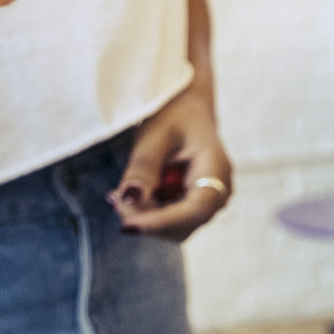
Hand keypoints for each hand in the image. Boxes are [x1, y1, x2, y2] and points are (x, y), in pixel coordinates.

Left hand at [110, 82, 230, 240]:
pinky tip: (132, 192)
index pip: (195, 209)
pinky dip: (148, 212)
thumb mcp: (154, 136)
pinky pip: (172, 219)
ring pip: (175, 227)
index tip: (127, 225)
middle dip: (147, 219)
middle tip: (115, 197)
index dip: (162, 221)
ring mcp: (210, 199)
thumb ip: (143, 168)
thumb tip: (129, 199)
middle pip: (183, 225)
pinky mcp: (196, 202)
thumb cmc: (174, 113)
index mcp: (216, 169)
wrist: (187, 106)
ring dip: (145, 217)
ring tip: (120, 193)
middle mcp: (219, 190)